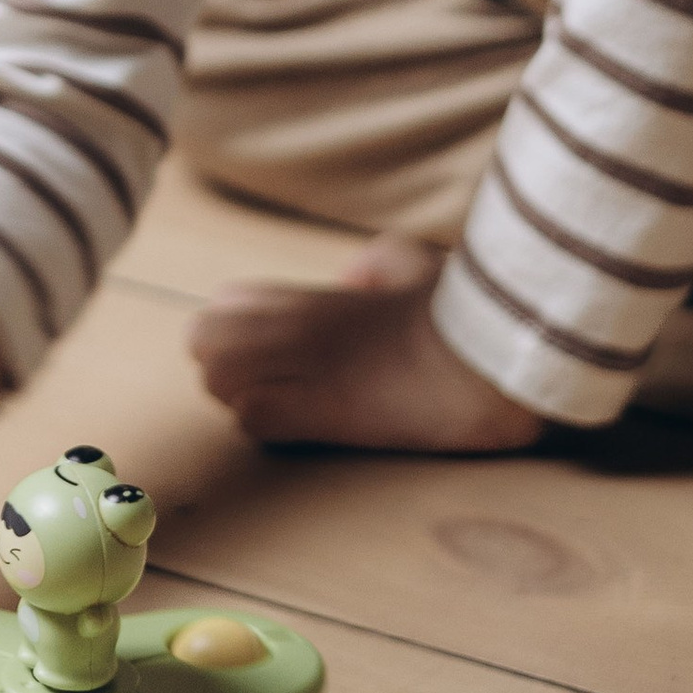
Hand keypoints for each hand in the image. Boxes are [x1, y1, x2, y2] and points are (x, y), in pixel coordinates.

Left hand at [190, 235, 546, 453]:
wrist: (491, 356)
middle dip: (221, 365)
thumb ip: (374, 267)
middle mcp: (299, 326)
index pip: (226, 302)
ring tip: (282, 408)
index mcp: (317, 297)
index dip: (237, 332)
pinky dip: (264, 427)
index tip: (271, 352)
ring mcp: (307, 367)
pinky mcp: (325, 412)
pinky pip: (254, 419)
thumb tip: (351, 280)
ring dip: (238, 397)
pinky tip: (299, 428)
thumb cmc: (461, 311)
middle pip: (202, 338)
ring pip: (216, 378)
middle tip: (267, 385)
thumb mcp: (415, 263)